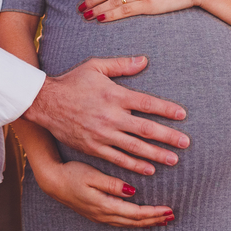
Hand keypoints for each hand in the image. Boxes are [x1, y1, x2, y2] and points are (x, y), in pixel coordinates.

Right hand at [24, 56, 189, 175]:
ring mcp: (102, 134)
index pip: (147, 103)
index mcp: (114, 95)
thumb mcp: (95, 66)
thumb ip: (121, 65)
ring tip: (173, 160)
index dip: (166, 110)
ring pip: (135, 148)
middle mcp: (111, 116)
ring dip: (156, 155)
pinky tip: (149, 169)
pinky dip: (135, 165)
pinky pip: (118, 159)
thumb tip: (144, 60)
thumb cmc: (72, 81)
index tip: (182, 115)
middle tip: (186, 143)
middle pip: (145, 129)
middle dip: (168, 137)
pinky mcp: (93, 147)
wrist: (45, 102)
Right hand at [34, 160, 173, 227]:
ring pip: (128, 224)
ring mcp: (99, 217)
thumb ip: (112, 183)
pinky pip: (121, 222)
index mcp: (104, 205)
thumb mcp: (91, 174)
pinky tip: (140, 219)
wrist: (52, 181)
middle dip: (154, 219)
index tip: (168, 208)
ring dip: (146, 222)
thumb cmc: (71, 173)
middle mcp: (103, 215)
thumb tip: (132, 191)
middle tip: (171, 216)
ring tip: (161, 220)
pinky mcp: (97, 214)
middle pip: (134, 222)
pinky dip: (135, 222)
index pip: (135, 213)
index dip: (153, 212)